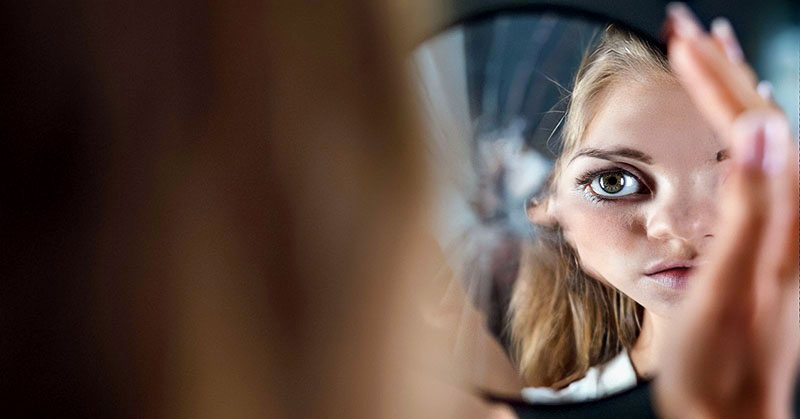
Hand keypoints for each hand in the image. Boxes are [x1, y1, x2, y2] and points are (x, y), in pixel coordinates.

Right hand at [655, 4, 799, 418]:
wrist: (729, 412)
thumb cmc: (723, 360)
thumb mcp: (731, 286)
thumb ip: (753, 210)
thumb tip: (765, 132)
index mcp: (786, 218)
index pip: (754, 127)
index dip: (716, 80)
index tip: (681, 40)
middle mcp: (791, 216)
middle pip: (763, 122)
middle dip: (724, 70)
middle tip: (689, 26)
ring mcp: (778, 228)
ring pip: (762, 139)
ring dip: (734, 92)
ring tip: (713, 55)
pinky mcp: (761, 240)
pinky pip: (753, 166)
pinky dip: (737, 131)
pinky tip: (732, 127)